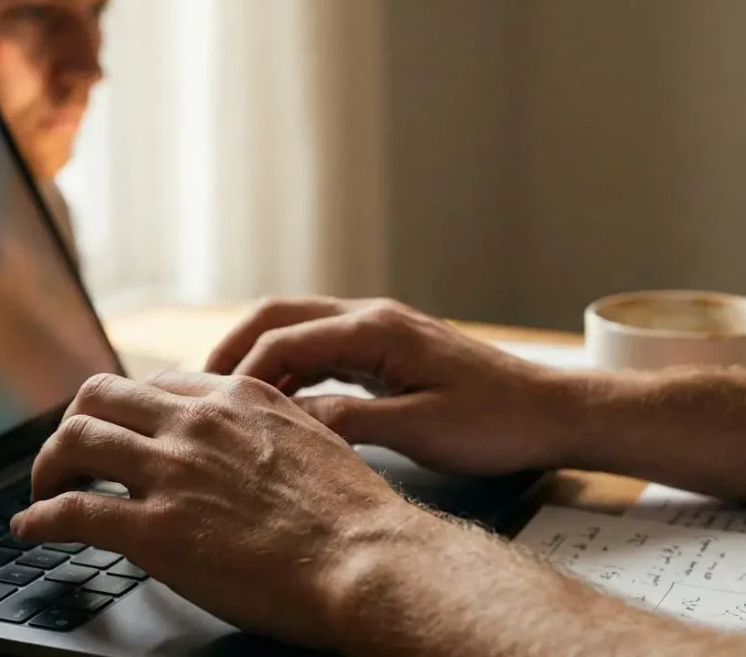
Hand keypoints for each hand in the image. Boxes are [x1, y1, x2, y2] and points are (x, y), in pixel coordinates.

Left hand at [10, 371, 422, 646]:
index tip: (118, 432)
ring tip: (42, 492)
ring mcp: (172, 473)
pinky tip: (32, 529)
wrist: (367, 560)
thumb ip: (266, 429)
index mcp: (237, 398)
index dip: (125, 410)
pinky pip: (70, 512)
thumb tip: (244, 440)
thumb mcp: (313, 440)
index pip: (155, 385)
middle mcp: (196, 423)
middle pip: (99, 396)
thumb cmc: (354, 516)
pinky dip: (38, 518)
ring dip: (47, 468)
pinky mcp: (153, 531)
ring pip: (74, 441)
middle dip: (74, 426)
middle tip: (70, 458)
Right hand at [206, 297, 584, 474]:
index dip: (241, 376)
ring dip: (258, 358)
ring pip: (298, 329)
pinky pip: (322, 349)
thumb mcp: (419, 429)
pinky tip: (275, 403)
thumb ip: (349, 421)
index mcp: (377, 330)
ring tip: (222, 398)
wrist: (551, 412)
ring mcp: (380, 330)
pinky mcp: (388, 349)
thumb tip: (285, 425)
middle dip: (232, 349)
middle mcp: (372, 318)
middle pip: (279, 317)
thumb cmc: (496, 422)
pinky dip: (290, 369)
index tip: (211, 409)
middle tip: (194, 390)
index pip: (285, 341)